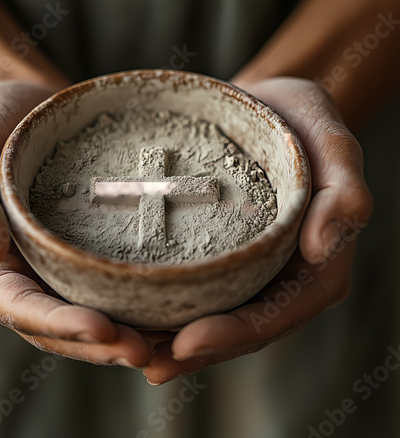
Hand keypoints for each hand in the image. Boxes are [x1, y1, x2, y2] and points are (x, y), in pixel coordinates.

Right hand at [0, 80, 150, 367]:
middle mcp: (19, 277)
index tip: (103, 329)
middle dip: (99, 345)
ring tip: (165, 345)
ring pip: (84, 318)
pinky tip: (166, 311)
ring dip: (121, 338)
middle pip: (56, 327)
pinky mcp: (80, 257)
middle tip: (147, 351)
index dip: (58, 324)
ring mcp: (52, 270)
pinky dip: (131, 306)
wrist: (30, 111)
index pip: (17, 306)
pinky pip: (104, 289)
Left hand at [143, 77, 372, 383]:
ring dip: (172, 340)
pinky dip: (163, 303)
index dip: (236, 334)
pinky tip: (128, 310)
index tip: (188, 342)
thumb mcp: (330, 141)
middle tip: (148, 364)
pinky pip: (192, 285)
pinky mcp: (216, 252)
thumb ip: (343, 190)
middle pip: (239, 328)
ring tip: (128, 351)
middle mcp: (279, 275)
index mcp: (314, 265)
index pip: (278, 313)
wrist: (261, 107)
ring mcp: (245, 267)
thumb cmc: (300, 123)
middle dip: (195, 350)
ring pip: (212, 314)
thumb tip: (324, 248)